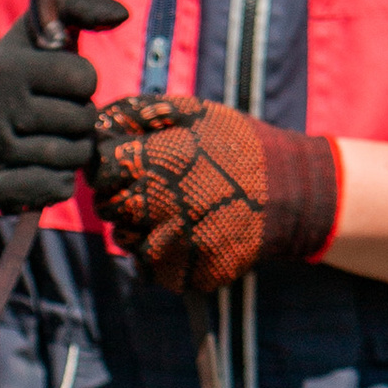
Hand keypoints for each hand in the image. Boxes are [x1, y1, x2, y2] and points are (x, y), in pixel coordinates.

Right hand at [0, 0, 127, 211]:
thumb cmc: (25, 64)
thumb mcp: (43, 23)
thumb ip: (83, 2)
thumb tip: (121, 14)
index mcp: (9, 67)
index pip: (83, 79)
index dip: (83, 80)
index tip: (62, 80)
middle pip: (83, 121)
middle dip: (82, 118)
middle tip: (60, 112)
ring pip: (72, 158)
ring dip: (75, 150)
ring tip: (55, 137)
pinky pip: (55, 189)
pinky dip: (60, 180)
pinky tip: (45, 165)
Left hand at [90, 98, 340, 291]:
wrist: (291, 194)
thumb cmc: (237, 147)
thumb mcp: (194, 113)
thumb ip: (139, 113)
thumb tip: (96, 122)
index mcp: (158, 164)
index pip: (101, 171)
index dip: (110, 165)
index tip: (129, 163)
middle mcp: (161, 209)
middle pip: (109, 208)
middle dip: (122, 196)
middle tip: (154, 187)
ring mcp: (175, 247)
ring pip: (126, 242)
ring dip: (139, 227)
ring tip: (174, 210)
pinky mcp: (187, 274)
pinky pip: (151, 270)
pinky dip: (160, 255)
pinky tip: (186, 235)